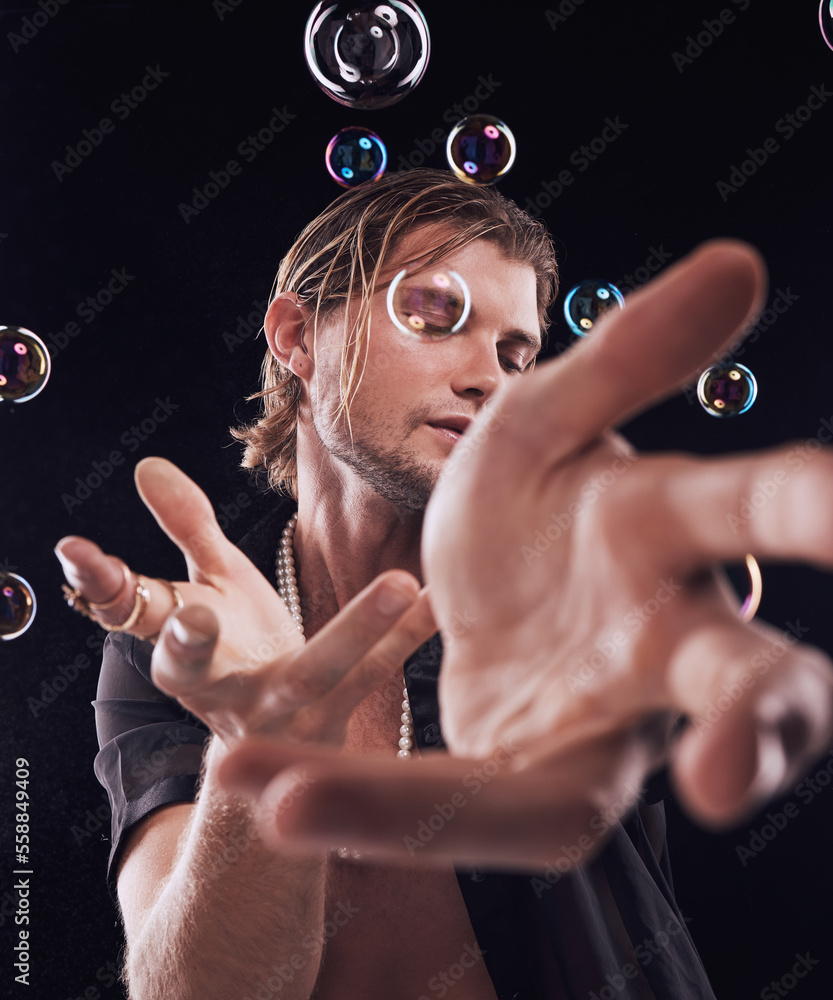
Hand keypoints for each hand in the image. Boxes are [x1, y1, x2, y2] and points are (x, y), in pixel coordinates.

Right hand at [56, 458, 435, 748]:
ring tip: (397, 583)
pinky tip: (436, 599)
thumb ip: (186, 528)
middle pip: (198, 670)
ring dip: (353, 631)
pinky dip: (405, 639)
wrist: (272, 745)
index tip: (81, 556)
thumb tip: (146, 464)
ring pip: (311, 674)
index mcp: (180, 653)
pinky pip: (374, 677)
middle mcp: (219, 687)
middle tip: (195, 615)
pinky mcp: (333, 720)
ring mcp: (279, 711)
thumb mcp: (208, 586)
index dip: (104, 588)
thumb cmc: (238, 648)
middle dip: (189, 644)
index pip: (131, 618)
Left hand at [218, 241, 832, 867]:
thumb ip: (626, 357)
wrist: (488, 591)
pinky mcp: (518, 788)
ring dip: (428, 809)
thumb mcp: (544, 419)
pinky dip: (355, 799)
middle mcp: (661, 652)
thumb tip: (739, 262)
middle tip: (727, 777)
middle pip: (738, 695)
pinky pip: (445, 811)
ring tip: (287, 801)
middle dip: (751, 728)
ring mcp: (591, 736)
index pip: (755, 519)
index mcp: (668, 534)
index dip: (808, 514)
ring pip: (563, 808)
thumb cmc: (535, 503)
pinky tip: (253, 781)